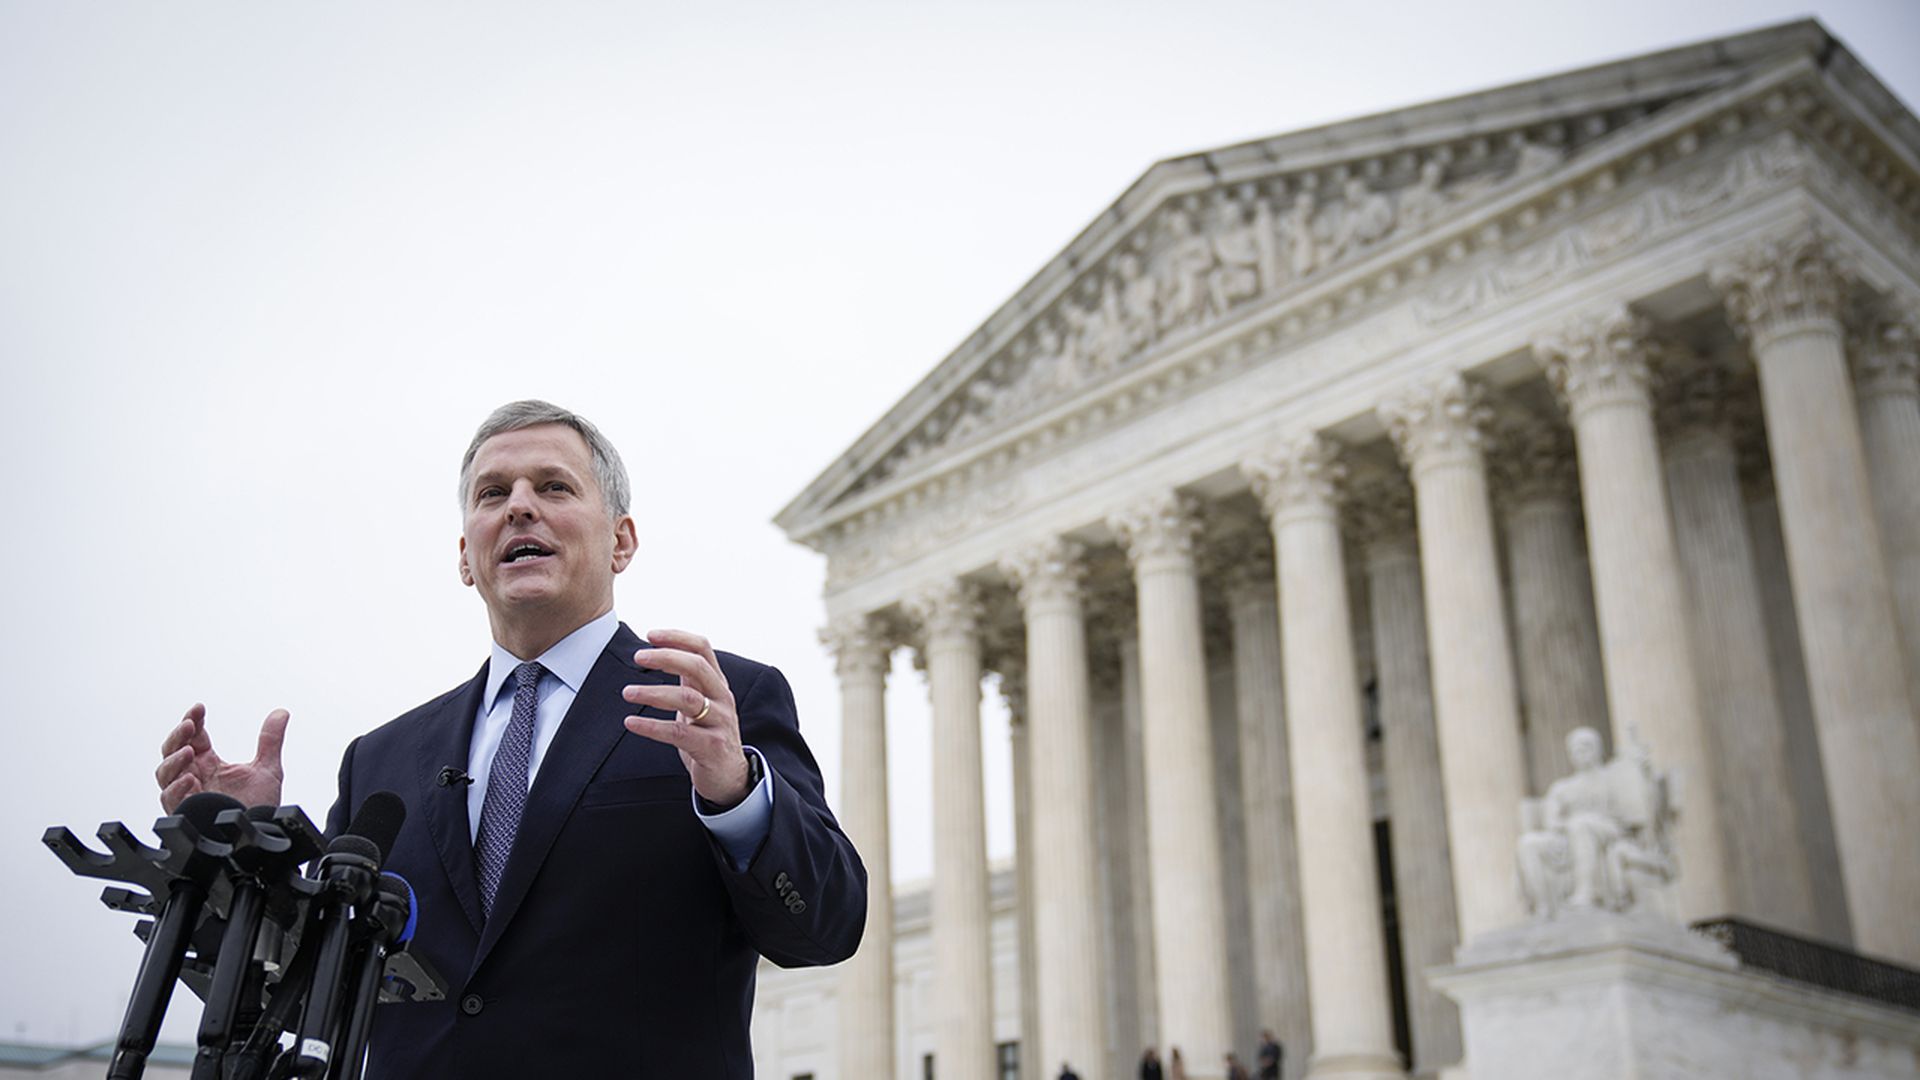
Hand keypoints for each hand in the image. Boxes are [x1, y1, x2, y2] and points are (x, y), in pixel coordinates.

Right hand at [155, 703, 288, 812]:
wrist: (261, 834)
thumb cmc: (260, 806)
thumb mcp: (268, 769)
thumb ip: (271, 740)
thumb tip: (281, 713)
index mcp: (209, 764)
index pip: (193, 737)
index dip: (193, 720)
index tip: (199, 708)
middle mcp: (194, 777)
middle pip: (172, 751)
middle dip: (177, 736)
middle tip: (190, 725)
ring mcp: (188, 794)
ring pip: (164, 774)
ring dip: (173, 760)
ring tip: (189, 751)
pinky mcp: (187, 813)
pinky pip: (170, 799)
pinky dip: (177, 788)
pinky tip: (189, 780)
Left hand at [622, 629, 752, 808]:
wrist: (730, 777)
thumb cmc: (709, 736)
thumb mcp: (702, 703)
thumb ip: (689, 680)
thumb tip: (663, 653)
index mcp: (717, 684)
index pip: (703, 649)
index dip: (677, 637)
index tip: (650, 635)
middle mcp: (722, 698)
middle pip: (697, 666)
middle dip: (666, 657)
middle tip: (638, 657)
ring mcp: (720, 722)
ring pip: (687, 698)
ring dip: (653, 692)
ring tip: (627, 692)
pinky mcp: (711, 746)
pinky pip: (678, 733)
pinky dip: (652, 726)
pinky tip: (631, 723)